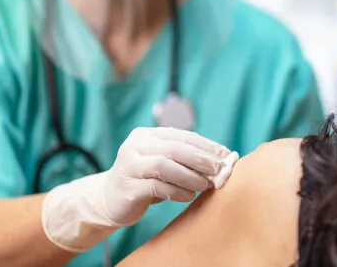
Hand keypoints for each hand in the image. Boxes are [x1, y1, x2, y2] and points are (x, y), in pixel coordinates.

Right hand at [101, 127, 230, 225]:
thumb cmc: (144, 180)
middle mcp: (135, 145)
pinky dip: (176, 191)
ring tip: (206, 185)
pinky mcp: (127, 188)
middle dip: (201, 159)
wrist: (108, 200)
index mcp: (146, 135)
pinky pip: (156, 187)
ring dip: (190, 175)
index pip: (182, 136)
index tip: (228, 155)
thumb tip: (224, 160)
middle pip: (175, 148)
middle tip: (221, 170)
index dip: (207, 145)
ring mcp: (128, 166)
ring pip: (164, 165)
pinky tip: (189, 196)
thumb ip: (184, 159)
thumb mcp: (162, 164)